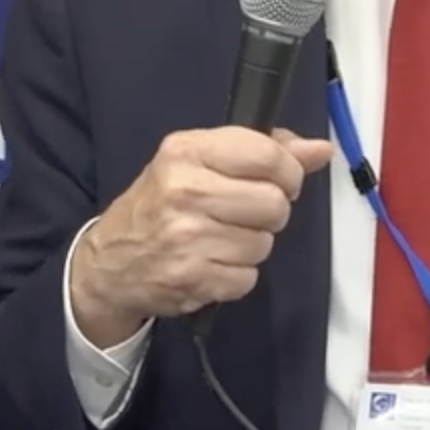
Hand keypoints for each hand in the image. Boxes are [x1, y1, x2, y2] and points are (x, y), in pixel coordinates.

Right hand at [69, 126, 334, 343]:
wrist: (109, 263)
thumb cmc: (161, 202)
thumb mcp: (200, 161)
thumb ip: (262, 150)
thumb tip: (321, 150)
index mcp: (187, 151)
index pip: (267, 155)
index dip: (288, 171)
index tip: (280, 180)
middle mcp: (185, 191)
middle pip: (274, 203)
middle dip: (271, 211)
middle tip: (246, 213)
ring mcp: (187, 239)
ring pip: (265, 243)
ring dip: (252, 244)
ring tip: (222, 238)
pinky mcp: (192, 279)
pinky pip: (248, 277)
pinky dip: (238, 275)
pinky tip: (212, 262)